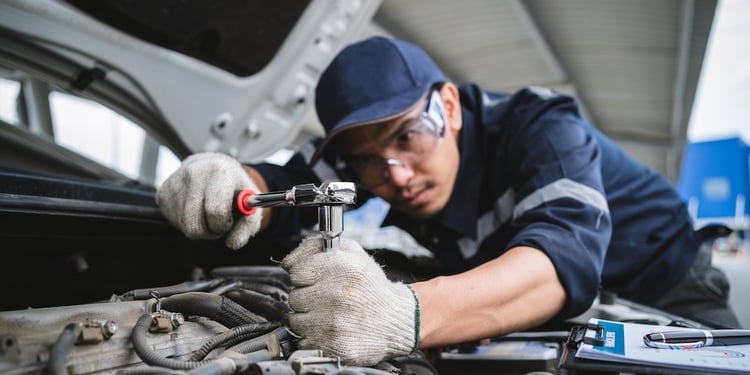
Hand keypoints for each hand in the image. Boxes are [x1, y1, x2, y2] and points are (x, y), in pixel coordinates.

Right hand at [156, 152, 261, 249]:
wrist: (211, 166)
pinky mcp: (163, 193)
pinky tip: (195, 210)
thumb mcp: (250, 202)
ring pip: (186, 227)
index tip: (228, 222)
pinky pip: (175, 222)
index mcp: (220, 171)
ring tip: (208, 214)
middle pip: (196, 225)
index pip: (216, 211)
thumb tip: (233, 243)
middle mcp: (194, 173)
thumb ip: (248, 225)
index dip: (223, 225)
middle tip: (219, 223)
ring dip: (200, 228)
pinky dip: (187, 223)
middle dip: (210, 231)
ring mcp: (175, 183)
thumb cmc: (233, 188)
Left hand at [281, 236, 418, 365]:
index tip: (314, 281)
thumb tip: (288, 261)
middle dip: (307, 298)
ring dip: (308, 318)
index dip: (304, 277)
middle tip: (326, 299)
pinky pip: (303, 340)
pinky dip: (313, 337)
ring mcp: (334, 322)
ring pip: (296, 320)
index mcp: (342, 267)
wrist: (397, 321)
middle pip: (294, 297)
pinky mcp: (333, 345)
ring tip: (329, 315)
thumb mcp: (353, 254)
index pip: (296, 271)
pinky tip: (331, 330)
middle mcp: (337, 294)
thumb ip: (317, 247)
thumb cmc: (372, 288)